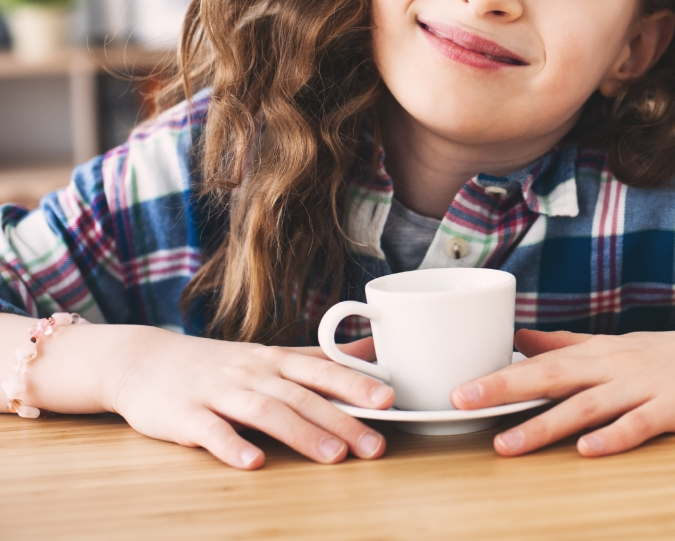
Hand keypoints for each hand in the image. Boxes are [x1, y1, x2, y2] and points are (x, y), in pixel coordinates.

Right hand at [107, 327, 393, 468]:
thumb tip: (373, 350)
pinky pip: (211, 432)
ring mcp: (219, 392)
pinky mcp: (185, 416)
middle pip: (302, 395)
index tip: (390, 400)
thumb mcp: (269, 356)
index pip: (323, 370)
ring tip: (333, 456)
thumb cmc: (218, 364)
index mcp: (275, 360)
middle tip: (375, 446)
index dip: (356, 384)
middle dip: (342, 421)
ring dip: (301, 434)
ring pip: (266, 411)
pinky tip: (254, 463)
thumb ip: (318, 358)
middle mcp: (252, 373)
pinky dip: (233, 447)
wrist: (144, 361)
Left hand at [450, 323, 674, 456]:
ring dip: (545, 424)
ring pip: (587, 404)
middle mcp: (616, 364)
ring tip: (508, 444)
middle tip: (462, 401)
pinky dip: (614, 436)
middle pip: (553, 376)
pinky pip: (641, 424)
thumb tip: (520, 339)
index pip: (540, 362)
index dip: (497, 375)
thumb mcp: (617, 345)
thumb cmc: (674, 353)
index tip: (456, 388)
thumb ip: (568, 344)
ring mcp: (646, 385)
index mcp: (599, 351)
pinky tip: (588, 450)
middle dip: (505, 389)